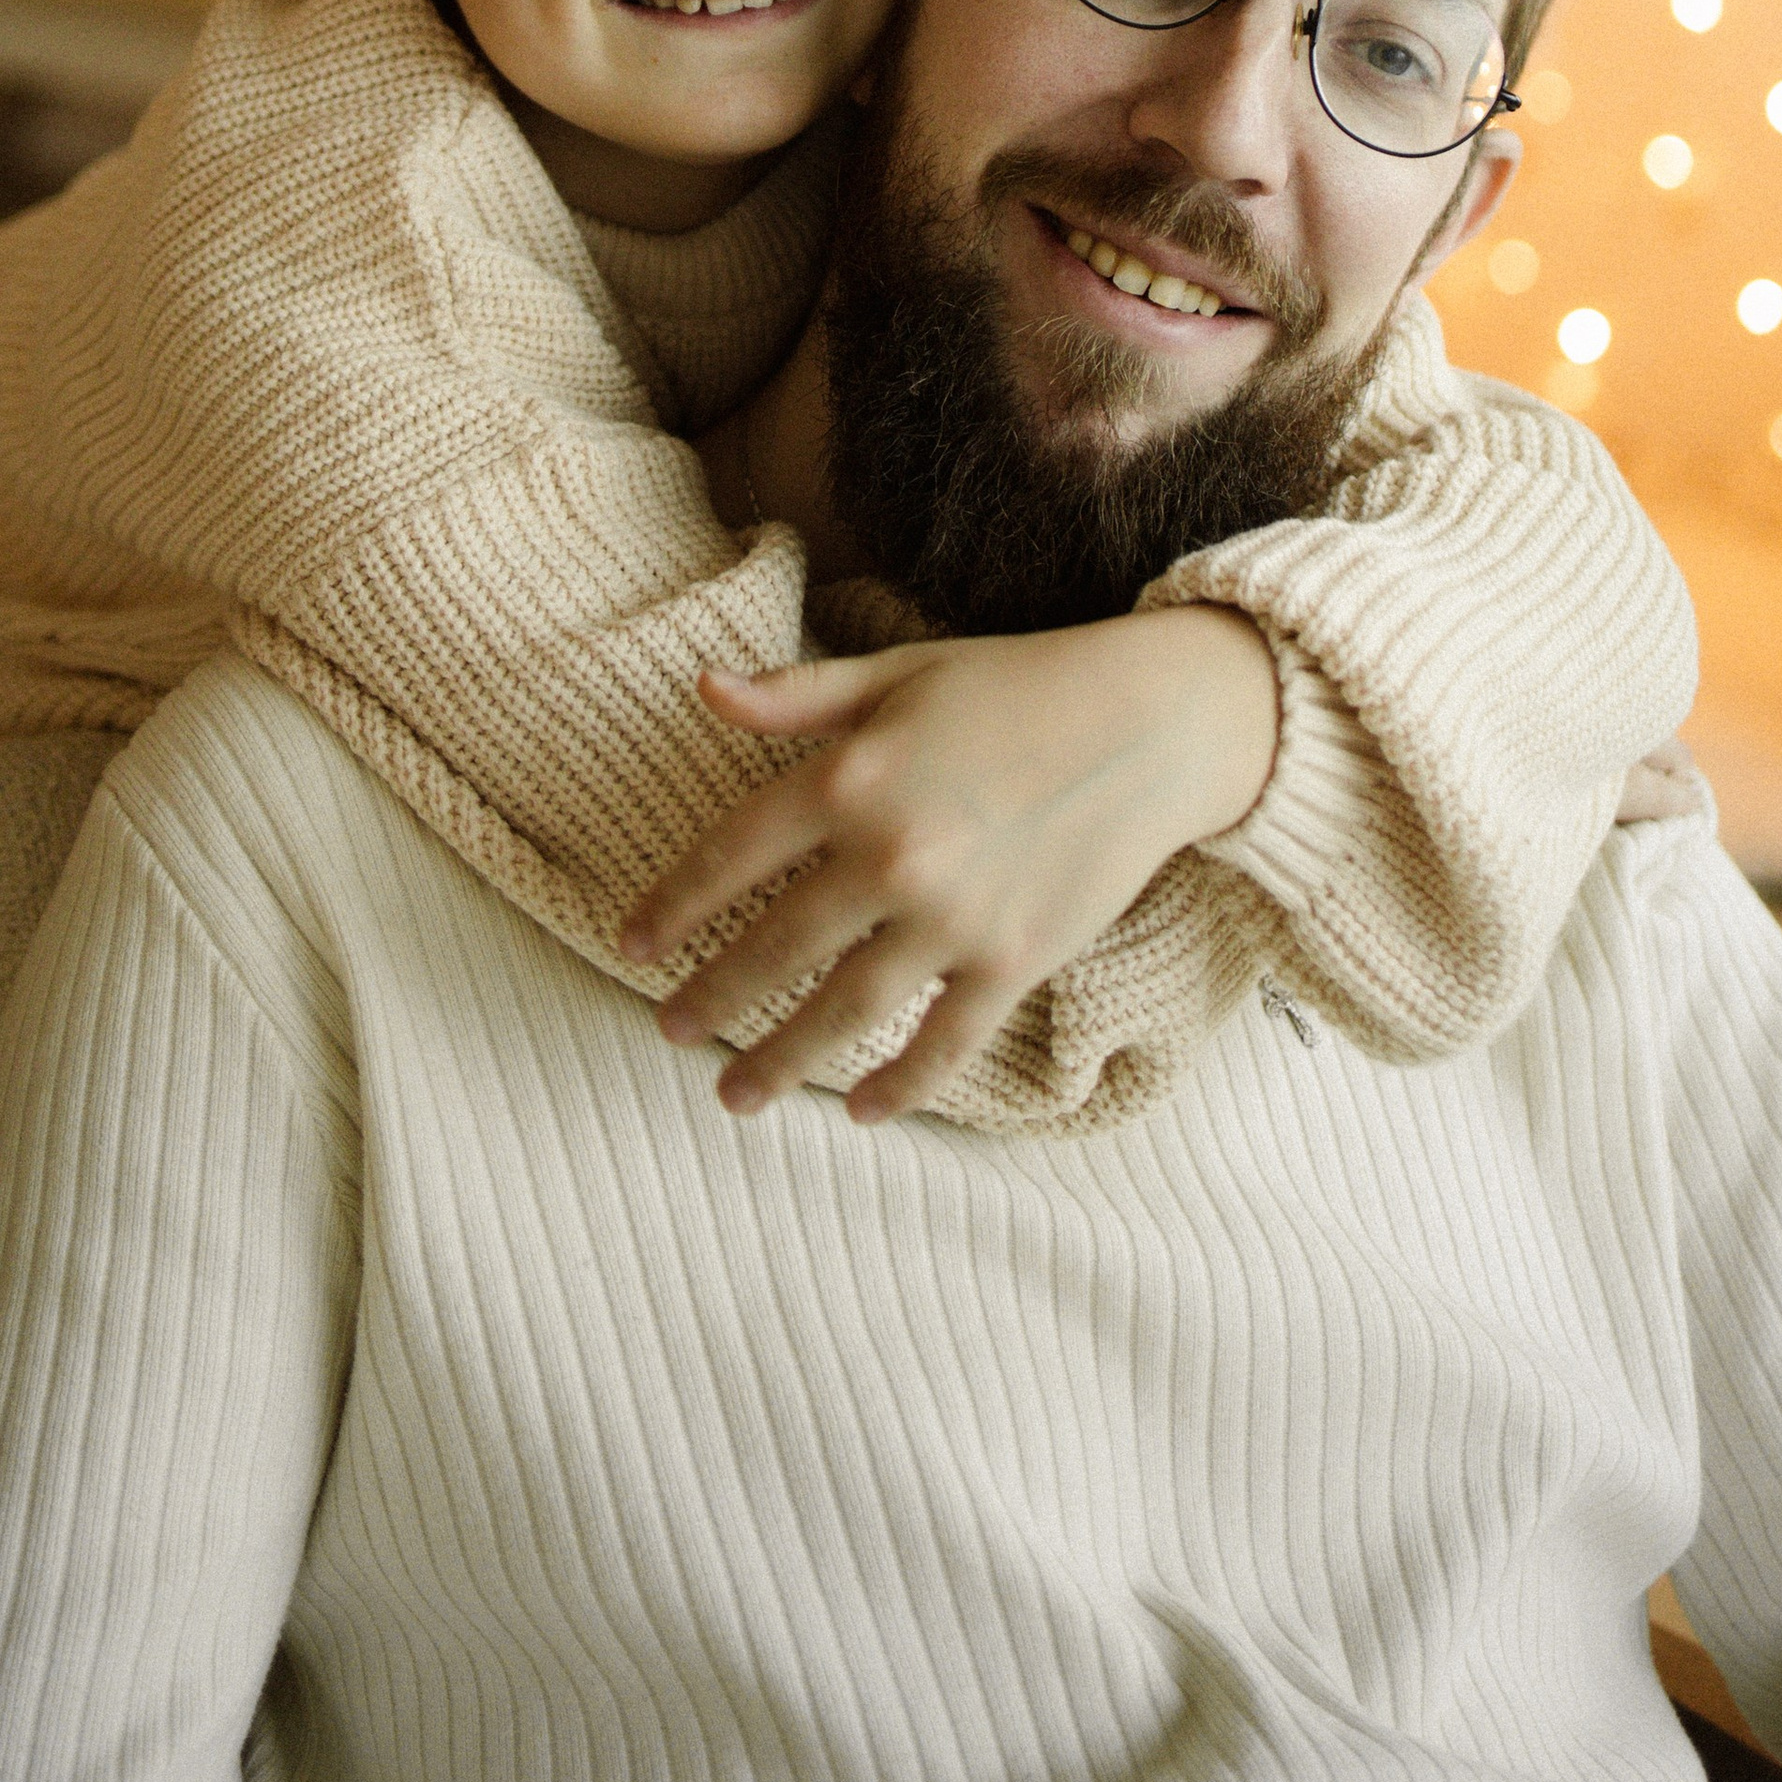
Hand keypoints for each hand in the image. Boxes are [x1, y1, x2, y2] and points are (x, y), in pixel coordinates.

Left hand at [616, 606, 1277, 1124]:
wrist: (1149, 722)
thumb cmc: (1016, 684)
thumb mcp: (898, 673)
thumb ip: (796, 694)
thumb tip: (701, 688)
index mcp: (849, 777)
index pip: (731, 855)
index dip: (673, 905)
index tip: (631, 945)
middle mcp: (890, 855)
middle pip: (775, 947)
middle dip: (713, 998)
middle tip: (671, 1033)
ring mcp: (953, 918)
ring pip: (843, 1011)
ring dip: (779, 1059)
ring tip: (733, 1093)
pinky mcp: (1013, 961)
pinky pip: (941, 1043)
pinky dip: (897, 1085)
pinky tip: (859, 1109)